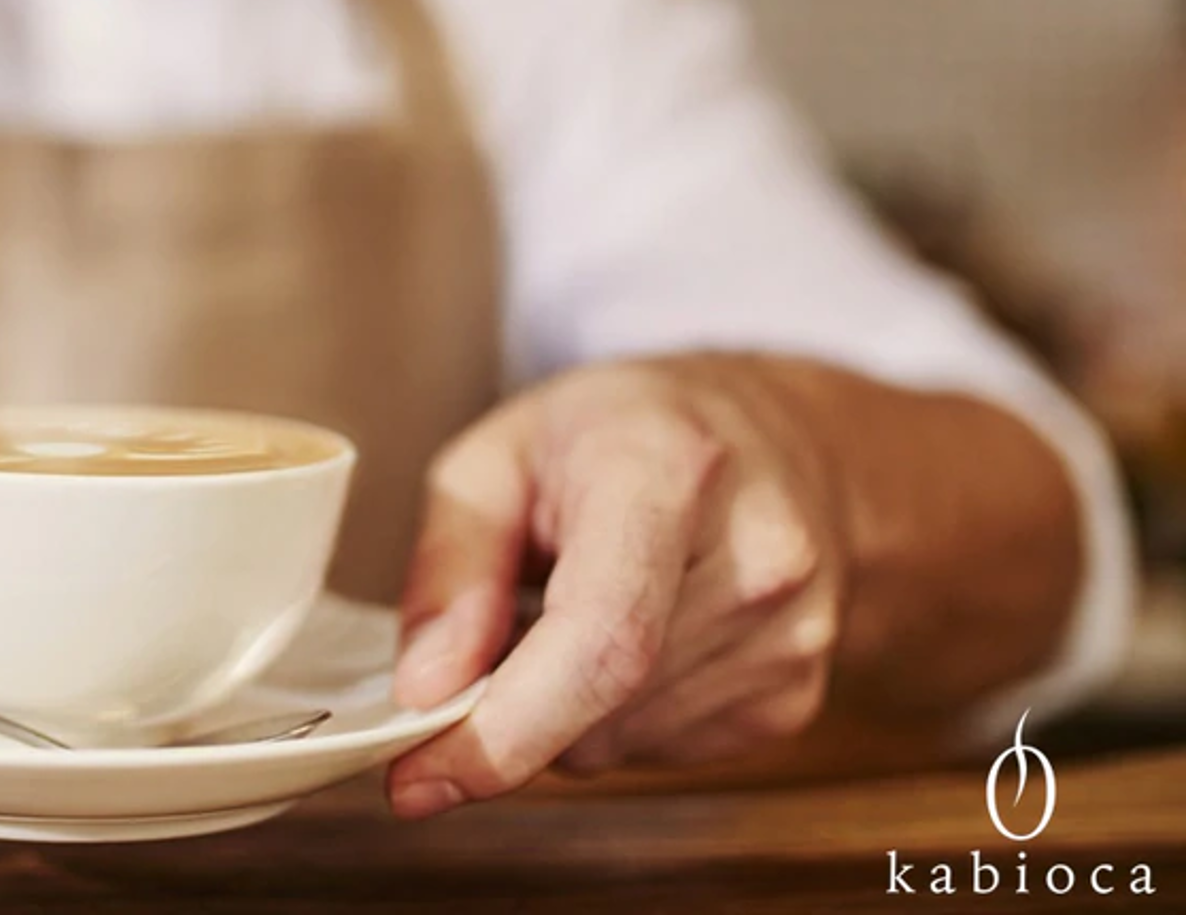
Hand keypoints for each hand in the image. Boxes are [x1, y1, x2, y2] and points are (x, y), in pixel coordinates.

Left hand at [386, 357, 844, 817]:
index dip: (504, 728)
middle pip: (597, 707)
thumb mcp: (498, 453)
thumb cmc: (624, 432)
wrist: (785, 437)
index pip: (603, 638)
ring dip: (558, 708)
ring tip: (572, 607)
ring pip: (614, 744)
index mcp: (671, 471)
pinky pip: (655, 751)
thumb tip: (424, 689)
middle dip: (502, 707)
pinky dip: (609, 715)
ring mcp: (790, 638)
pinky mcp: (794, 698)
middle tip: (479, 642)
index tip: (416, 776)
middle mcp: (756, 559)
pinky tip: (629, 637)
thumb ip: (450, 565)